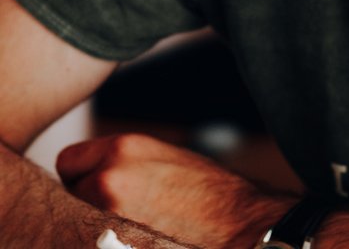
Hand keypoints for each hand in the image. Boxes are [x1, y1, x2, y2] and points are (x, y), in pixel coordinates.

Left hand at [57, 133, 292, 248]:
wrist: (242, 231)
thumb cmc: (212, 196)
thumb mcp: (166, 159)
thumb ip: (124, 163)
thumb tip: (96, 178)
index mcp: (123, 148)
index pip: (68, 162)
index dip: (83, 176)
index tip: (98, 187)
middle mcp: (108, 179)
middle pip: (71, 195)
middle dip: (87, 204)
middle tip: (121, 213)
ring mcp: (107, 220)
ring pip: (77, 226)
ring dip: (94, 228)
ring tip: (133, 230)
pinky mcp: (112, 247)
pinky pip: (91, 245)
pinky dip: (104, 244)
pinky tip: (137, 243)